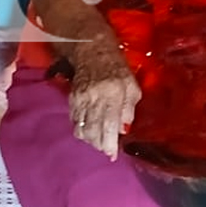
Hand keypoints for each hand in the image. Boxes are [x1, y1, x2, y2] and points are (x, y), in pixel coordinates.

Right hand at [68, 38, 140, 160]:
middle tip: (106, 147)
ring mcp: (81, 99)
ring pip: (82, 130)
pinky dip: (81, 130)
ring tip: (99, 139)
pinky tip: (89, 129)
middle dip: (100, 145)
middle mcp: (96, 98)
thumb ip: (130, 108)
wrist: (93, 51)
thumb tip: (123, 130)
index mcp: (114, 95)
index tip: (112, 155)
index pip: (109, 126)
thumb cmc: (118, 69)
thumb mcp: (132, 86)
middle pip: (93, 132)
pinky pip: (74, 122)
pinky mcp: (72, 99)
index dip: (109, 145)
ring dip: (90, 139)